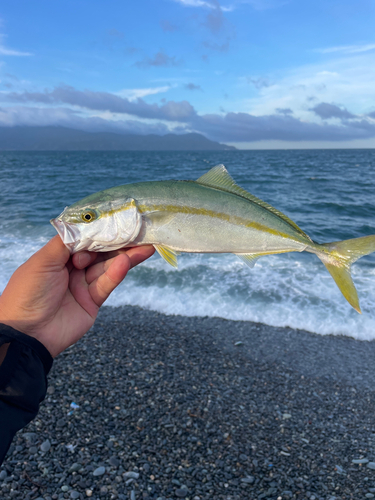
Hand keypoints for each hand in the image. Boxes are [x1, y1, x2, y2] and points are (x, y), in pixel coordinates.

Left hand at [0, 236, 154, 356]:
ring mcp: (82, 286)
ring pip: (107, 267)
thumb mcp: (43, 261)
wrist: (27, 334)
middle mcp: (71, 269)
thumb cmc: (29, 293)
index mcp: (57, 257)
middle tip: (140, 233)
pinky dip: (116, 273)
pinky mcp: (92, 302)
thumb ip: (67, 241)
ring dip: (125, 257)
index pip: (84, 239)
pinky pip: (106, 284)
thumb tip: (88, 226)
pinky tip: (127, 262)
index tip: (118, 222)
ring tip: (144, 247)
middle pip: (100, 253)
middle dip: (119, 243)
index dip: (101, 232)